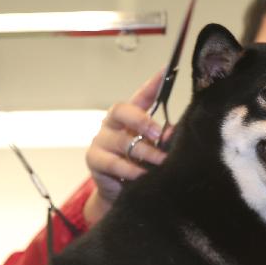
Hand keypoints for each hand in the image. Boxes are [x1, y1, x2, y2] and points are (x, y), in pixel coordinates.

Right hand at [83, 69, 173, 223]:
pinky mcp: (94, 160)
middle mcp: (112, 123)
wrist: (119, 193)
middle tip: (158, 133)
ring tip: (161, 161)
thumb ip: (162, 139)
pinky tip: (142, 175)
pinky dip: (130, 170)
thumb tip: (170, 132)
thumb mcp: (154, 150)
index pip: (140, 96)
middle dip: (141, 120)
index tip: (166, 71)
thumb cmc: (140, 165)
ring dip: (145, 152)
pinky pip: (113, 163)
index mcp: (128, 116)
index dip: (152, 84)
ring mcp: (101, 140)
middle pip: (121, 110)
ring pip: (122, 141)